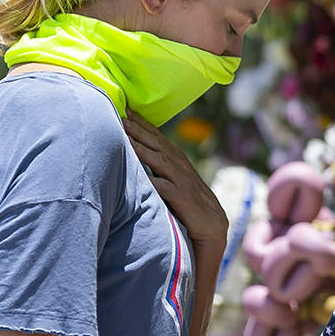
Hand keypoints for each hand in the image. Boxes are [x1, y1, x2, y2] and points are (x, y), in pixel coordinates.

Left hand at [123, 110, 227, 248]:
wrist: (213, 226)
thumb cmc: (191, 204)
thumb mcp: (176, 181)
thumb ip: (161, 169)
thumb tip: (138, 156)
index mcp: (178, 160)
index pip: (158, 137)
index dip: (142, 123)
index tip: (126, 108)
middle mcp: (180, 166)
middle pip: (156, 143)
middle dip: (138, 129)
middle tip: (121, 114)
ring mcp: (181, 181)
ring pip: (158, 160)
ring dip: (141, 147)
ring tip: (124, 135)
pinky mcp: (182, 197)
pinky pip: (163, 187)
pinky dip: (150, 179)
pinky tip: (137, 172)